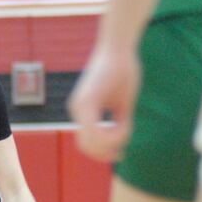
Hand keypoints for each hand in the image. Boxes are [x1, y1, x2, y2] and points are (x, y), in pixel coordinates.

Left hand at [68, 43, 139, 161]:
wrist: (119, 47)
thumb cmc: (124, 71)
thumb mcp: (123, 104)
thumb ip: (119, 123)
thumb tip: (119, 144)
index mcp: (83, 110)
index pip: (87, 143)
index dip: (103, 153)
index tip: (121, 152)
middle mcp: (76, 109)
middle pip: (86, 147)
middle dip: (104, 154)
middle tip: (121, 153)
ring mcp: (79, 106)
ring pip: (91, 142)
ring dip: (110, 144)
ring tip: (125, 134)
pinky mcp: (87, 102)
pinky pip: (96, 131)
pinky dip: (111, 136)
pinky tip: (123, 129)